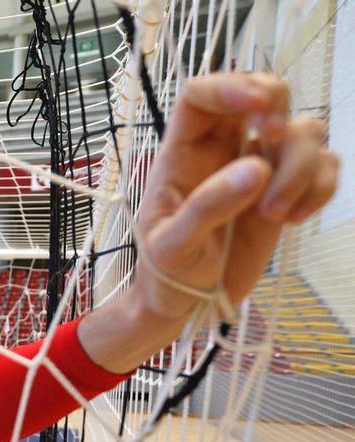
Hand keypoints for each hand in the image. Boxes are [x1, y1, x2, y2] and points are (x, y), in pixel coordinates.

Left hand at [134, 72, 336, 321]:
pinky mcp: (288, 191)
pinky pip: (325, 166)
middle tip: (271, 141)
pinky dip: (321, 188)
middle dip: (279, 110)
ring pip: (303, 131)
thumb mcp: (173, 247)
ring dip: (301, 167)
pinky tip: (294, 220)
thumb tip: (256, 170)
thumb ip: (206, 208)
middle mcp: (224, 150)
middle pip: (265, 94)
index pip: (201, 94)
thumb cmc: (168, 271)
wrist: (190, 303)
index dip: (230, 86)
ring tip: (275, 215)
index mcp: (183, 152)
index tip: (257, 109)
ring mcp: (260, 167)